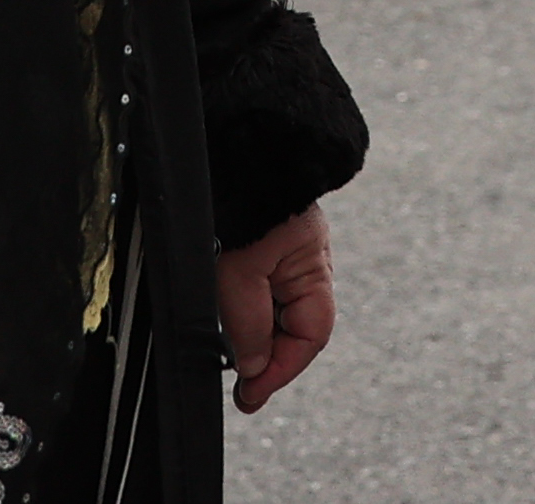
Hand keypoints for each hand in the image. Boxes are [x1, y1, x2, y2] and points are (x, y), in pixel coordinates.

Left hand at [216, 206, 334, 413]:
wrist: (226, 139)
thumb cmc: (234, 197)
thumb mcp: (237, 272)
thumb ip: (249, 325)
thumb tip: (254, 368)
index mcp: (311, 262)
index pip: (311, 334)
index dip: (281, 369)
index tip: (250, 394)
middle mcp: (302, 254)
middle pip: (294, 322)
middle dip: (267, 354)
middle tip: (238, 387)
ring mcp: (280, 243)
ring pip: (272, 305)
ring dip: (252, 332)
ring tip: (226, 353)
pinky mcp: (256, 235)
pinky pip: (257, 283)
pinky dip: (243, 306)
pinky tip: (223, 315)